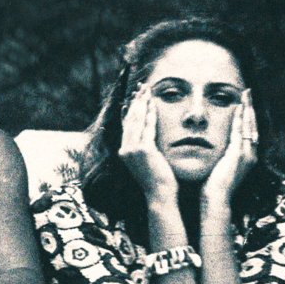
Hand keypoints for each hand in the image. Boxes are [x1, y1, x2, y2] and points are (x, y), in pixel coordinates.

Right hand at [119, 85, 177, 202]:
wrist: (159, 195)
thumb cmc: (157, 181)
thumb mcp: (147, 162)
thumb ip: (144, 149)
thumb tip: (147, 138)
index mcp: (124, 152)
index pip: (127, 126)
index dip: (131, 109)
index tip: (136, 96)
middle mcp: (125, 150)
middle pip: (130, 120)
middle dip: (137, 102)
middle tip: (142, 87)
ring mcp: (132, 150)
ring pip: (137, 121)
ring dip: (143, 103)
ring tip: (147, 90)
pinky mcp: (143, 150)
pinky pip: (148, 127)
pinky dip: (151, 113)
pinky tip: (153, 103)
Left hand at [201, 89, 257, 205]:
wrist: (216, 199)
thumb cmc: (214, 187)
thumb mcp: (220, 166)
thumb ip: (222, 154)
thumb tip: (213, 145)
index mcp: (247, 157)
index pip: (249, 131)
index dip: (247, 117)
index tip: (244, 104)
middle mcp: (251, 154)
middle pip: (253, 125)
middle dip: (250, 108)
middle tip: (248, 93)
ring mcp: (246, 154)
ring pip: (249, 126)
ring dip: (247, 109)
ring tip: (245, 95)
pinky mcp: (238, 154)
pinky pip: (239, 132)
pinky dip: (239, 119)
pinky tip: (237, 107)